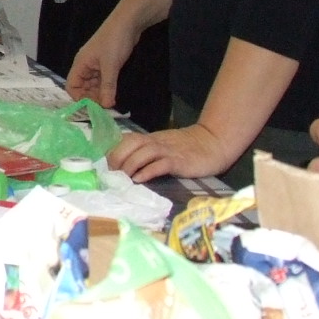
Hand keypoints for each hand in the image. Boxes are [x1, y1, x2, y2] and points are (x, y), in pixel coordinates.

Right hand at [66, 21, 135, 107]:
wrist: (128, 22)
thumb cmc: (114, 42)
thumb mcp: (111, 66)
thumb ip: (107, 87)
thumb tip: (106, 106)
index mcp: (80, 64)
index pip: (72, 86)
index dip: (79, 98)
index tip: (93, 106)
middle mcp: (86, 65)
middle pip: (83, 87)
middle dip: (91, 97)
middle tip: (105, 106)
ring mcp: (96, 64)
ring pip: (94, 84)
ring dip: (100, 93)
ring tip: (111, 101)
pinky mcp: (107, 63)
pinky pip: (103, 79)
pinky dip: (107, 86)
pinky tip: (114, 92)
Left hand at [108, 123, 240, 183]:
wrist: (213, 143)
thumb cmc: (186, 148)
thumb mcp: (163, 146)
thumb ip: (147, 152)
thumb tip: (125, 166)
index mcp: (150, 139)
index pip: (126, 139)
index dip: (113, 151)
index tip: (105, 165)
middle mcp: (156, 142)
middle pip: (130, 144)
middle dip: (117, 157)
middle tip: (111, 174)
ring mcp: (168, 151)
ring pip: (143, 153)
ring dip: (129, 165)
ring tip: (122, 179)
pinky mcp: (179, 161)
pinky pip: (160, 164)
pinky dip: (147, 171)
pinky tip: (139, 180)